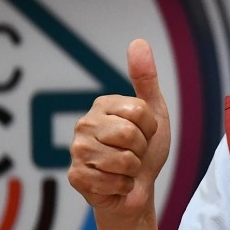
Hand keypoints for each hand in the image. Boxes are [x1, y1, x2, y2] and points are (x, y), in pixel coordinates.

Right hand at [68, 38, 170, 218]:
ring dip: (132, 170)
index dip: (150, 128)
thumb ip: (146, 78)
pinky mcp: (75, 176)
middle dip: (141, 150)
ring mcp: (77, 150)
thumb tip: (138, 41)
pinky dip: (121, 187)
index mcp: (103, 105)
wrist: (138, 188)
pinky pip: (111, 181)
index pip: (139, 111)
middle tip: (134, 154)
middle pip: (129, 135)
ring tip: (125, 169)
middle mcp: (85, 124)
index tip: (145, 134)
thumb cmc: (146, 150)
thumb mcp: (154, 112)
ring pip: (122, 160)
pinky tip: (114, 184)